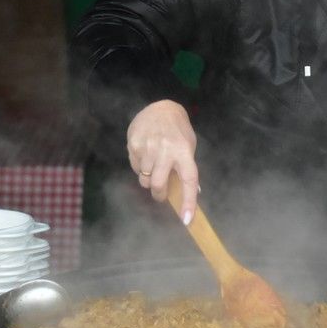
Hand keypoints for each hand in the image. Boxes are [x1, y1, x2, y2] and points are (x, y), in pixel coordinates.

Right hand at [127, 100, 198, 224]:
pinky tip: (145, 154)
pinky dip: (140, 167)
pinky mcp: (133, 144)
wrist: (160, 108)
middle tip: (161, 194)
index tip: (187, 220)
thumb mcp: (189, 146)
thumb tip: (193, 191)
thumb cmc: (178, 130)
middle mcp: (166, 150)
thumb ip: (187, 168)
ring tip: (154, 166)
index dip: (189, 201)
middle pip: (159, 184)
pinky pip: (135, 167)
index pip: (189, 180)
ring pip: (145, 179)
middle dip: (159, 194)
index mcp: (184, 152)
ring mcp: (148, 147)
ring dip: (149, 179)